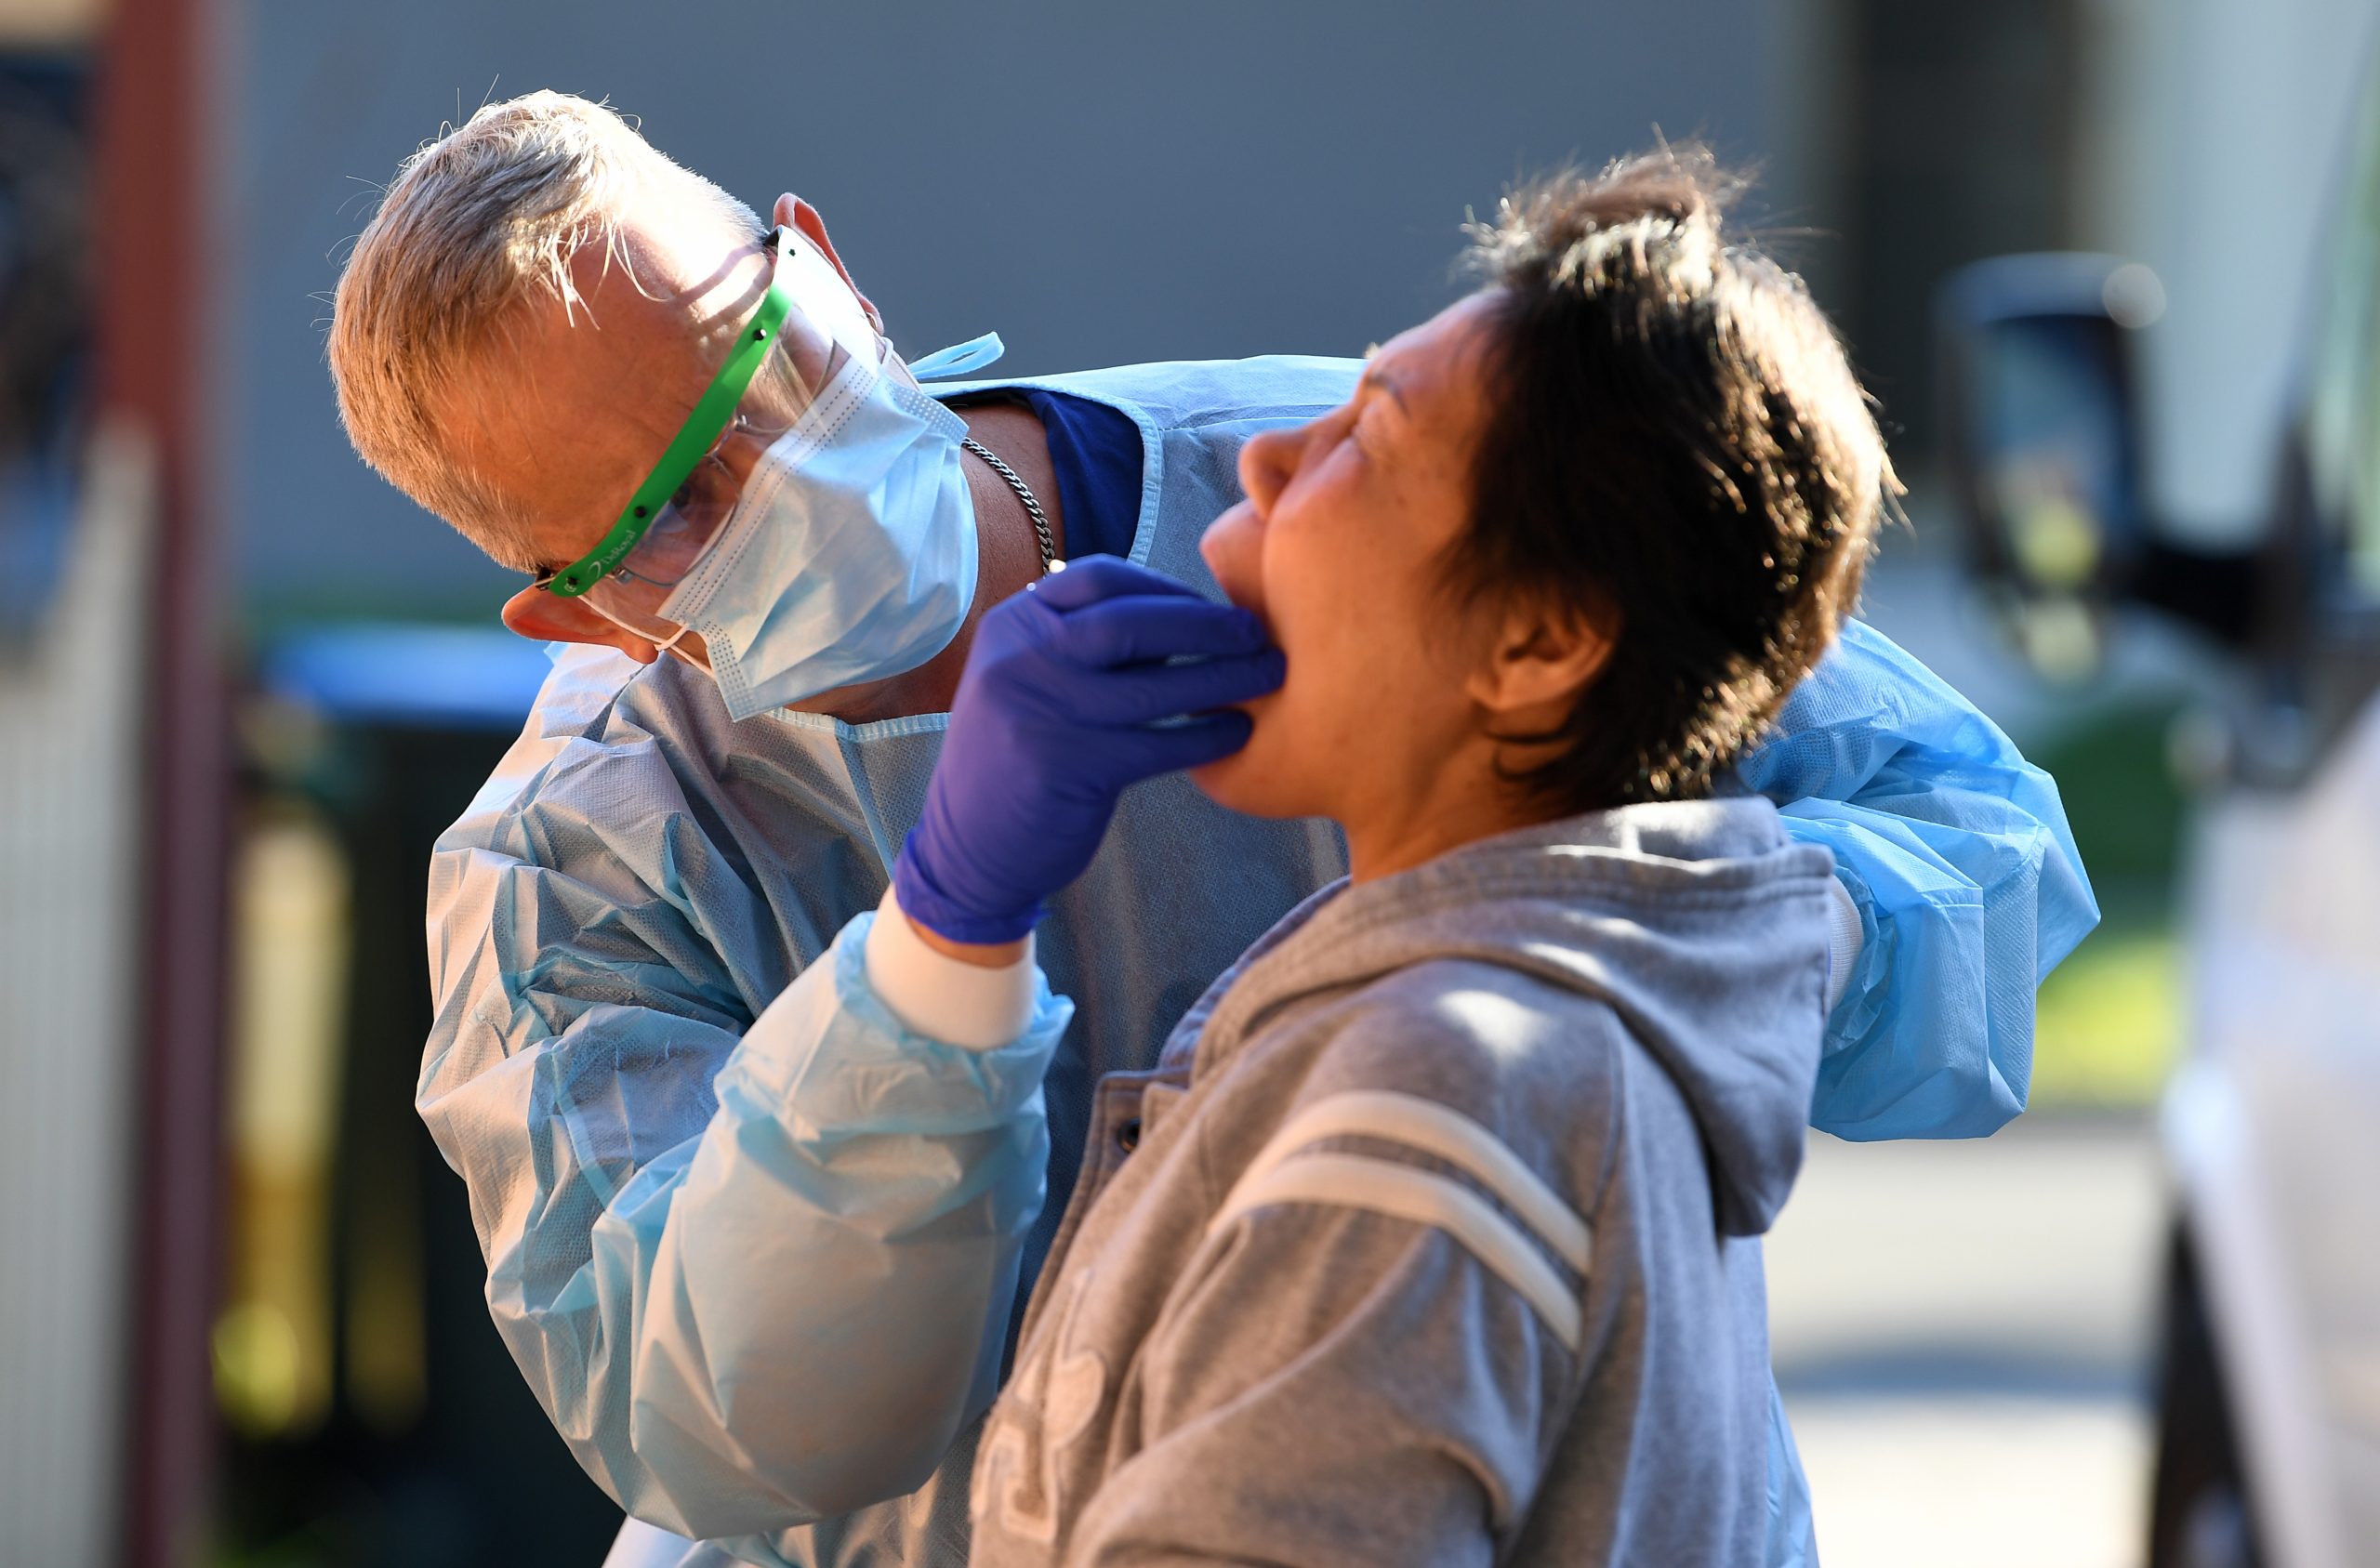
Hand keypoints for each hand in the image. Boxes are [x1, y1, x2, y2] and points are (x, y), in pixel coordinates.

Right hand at [893, 556, 1283, 943]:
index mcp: (1013, 625)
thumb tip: (1188, 617)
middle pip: (1133, 622)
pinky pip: (1160, 744)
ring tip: (1270, 676)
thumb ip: (1087, 645)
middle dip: (1207, 624)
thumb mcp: (1030, 681)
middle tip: (1257, 633)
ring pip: (1156, 686)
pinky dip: (1207, 736)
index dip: (1165, 589)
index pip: (1100, 579)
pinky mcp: (1071, 768)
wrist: (970, 849)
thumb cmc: (1021, 758)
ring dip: (1224, 677)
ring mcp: (1044, 712)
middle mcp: (1022, 659)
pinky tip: (1236, 733)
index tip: (1209, 606)